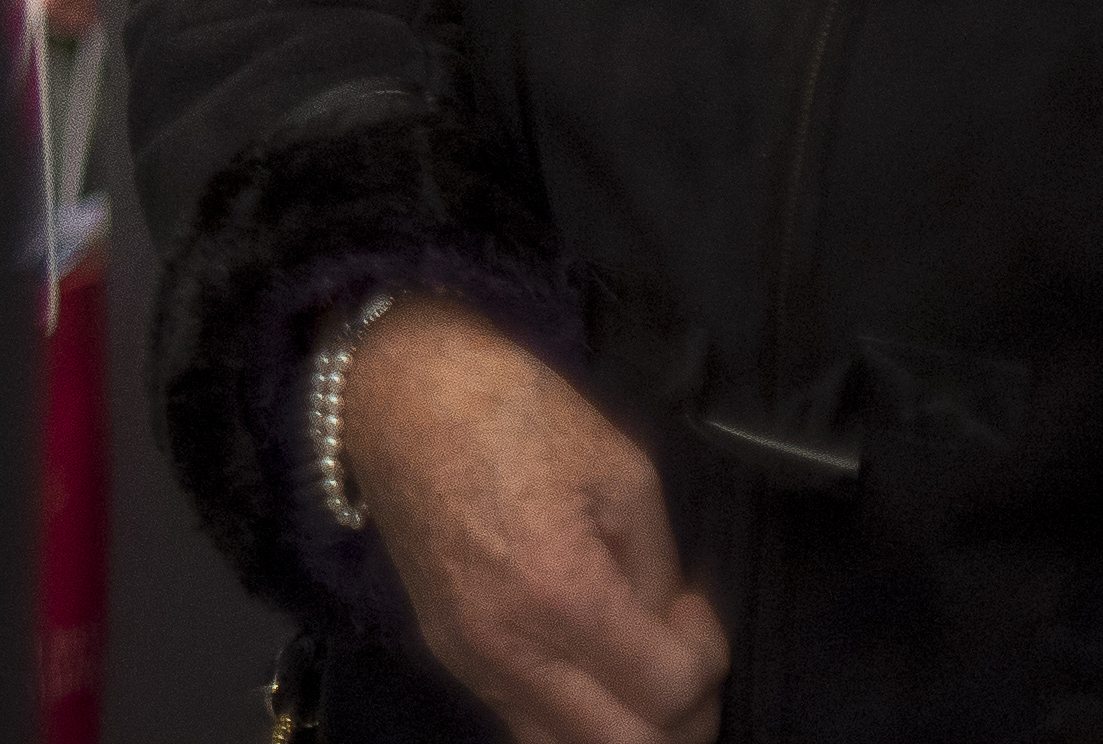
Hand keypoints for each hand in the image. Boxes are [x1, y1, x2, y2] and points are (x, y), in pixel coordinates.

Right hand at [351, 300, 725, 743]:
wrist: (396, 391)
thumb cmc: (512, 412)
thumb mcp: (622, 473)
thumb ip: (657, 570)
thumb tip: (671, 625)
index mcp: (560, 590)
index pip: (668, 689)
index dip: (706, 655)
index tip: (694, 603)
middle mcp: (509, 646)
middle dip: (680, 716)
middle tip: (682, 657)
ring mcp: (470, 658)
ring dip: (624, 727)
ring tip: (641, 672)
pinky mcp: (447, 653)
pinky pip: (525, 723)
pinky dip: (573, 717)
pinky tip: (588, 666)